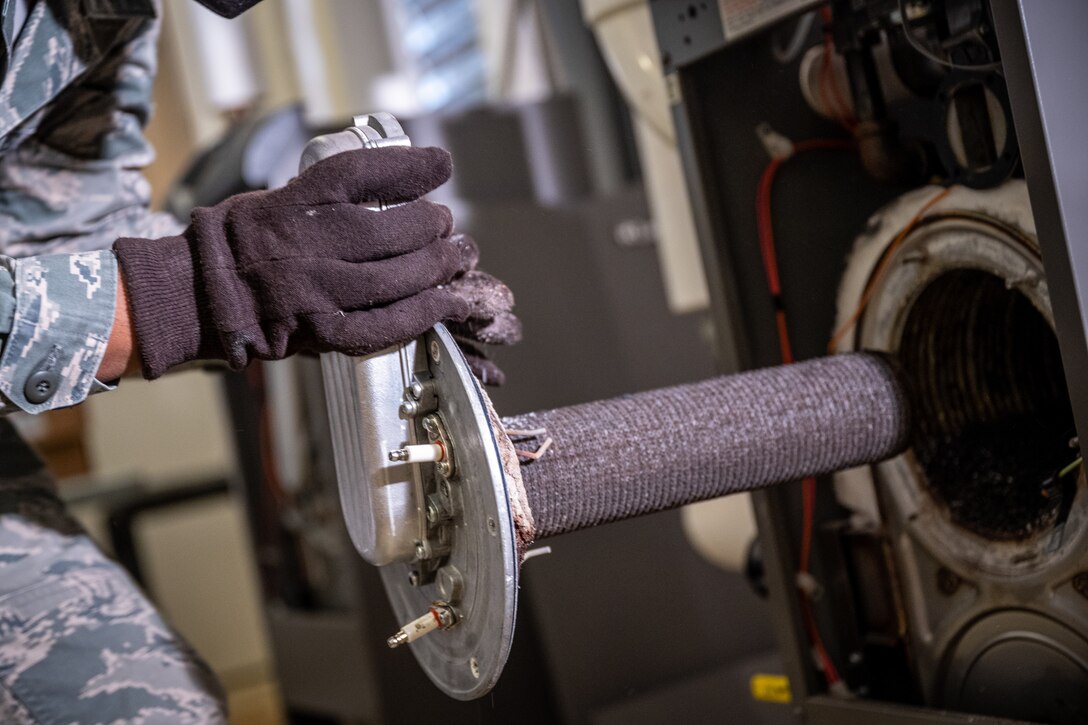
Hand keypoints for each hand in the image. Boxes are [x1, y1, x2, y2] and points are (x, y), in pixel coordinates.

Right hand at [113, 146, 516, 378]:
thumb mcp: (282, 196)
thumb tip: (407, 175)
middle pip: (386, 231)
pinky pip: (381, 326)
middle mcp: (301, 243)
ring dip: (437, 269)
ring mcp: (310, 290)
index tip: (441, 165)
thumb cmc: (248, 241)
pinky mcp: (318, 331)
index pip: (358, 174)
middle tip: (449, 225)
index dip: (408, 168)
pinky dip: (420, 313)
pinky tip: (443, 302)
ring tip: (458, 258)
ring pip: (391, 279)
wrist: (200, 295)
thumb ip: (337, 191)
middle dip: (432, 228)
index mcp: (291, 201)